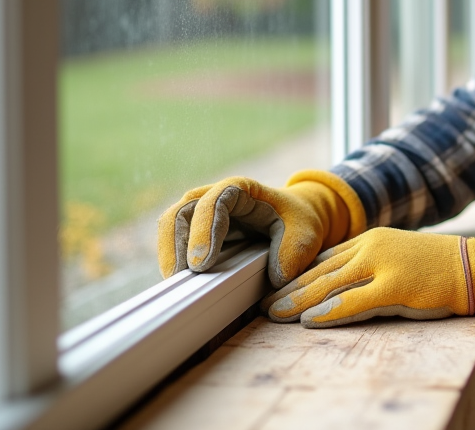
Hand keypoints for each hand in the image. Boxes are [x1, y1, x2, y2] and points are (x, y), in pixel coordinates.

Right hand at [157, 170, 365, 287]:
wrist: (295, 219)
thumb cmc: (298, 221)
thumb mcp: (305, 234)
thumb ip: (293, 253)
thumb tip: (275, 279)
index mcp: (241, 190)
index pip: (215, 201)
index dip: (203, 230)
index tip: (201, 265)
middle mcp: (215, 197)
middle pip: (182, 212)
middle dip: (176, 245)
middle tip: (181, 279)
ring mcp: (202, 215)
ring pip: (171, 227)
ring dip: (169, 255)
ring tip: (177, 285)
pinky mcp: (197, 233)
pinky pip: (176, 243)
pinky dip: (175, 261)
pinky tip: (182, 284)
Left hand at [261, 227, 474, 343]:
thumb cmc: (440, 270)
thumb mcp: (398, 261)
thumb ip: (369, 269)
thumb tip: (338, 289)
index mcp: (370, 239)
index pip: (323, 257)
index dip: (296, 274)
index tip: (274, 287)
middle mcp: (371, 247)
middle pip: (319, 270)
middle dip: (287, 288)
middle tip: (261, 303)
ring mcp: (382, 264)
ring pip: (328, 284)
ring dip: (297, 300)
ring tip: (272, 313)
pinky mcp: (394, 286)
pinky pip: (352, 301)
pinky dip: (327, 312)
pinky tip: (307, 320)